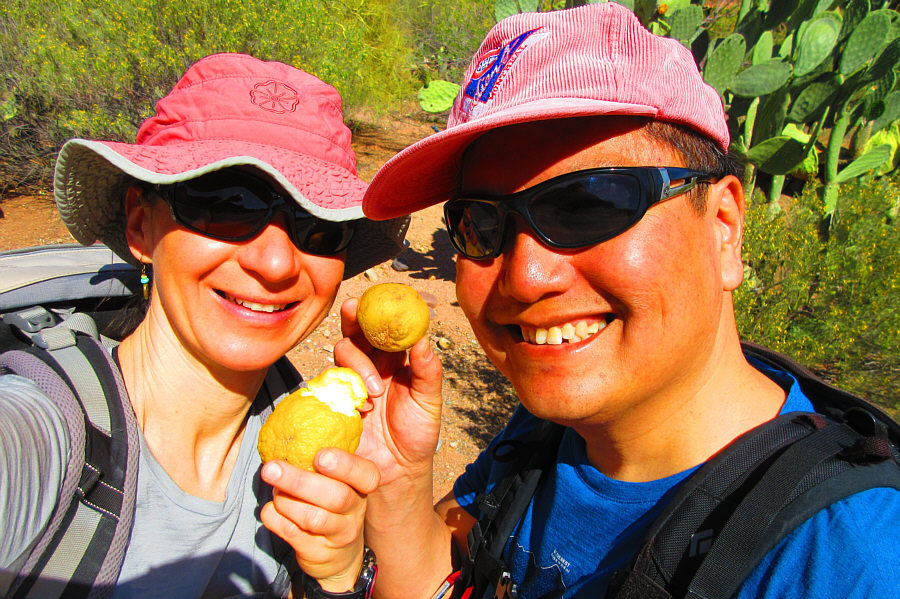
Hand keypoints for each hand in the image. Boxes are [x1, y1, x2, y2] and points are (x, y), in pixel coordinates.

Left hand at [259, 449, 378, 591]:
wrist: (337, 554)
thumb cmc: (330, 502)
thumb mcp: (337, 480)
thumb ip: (324, 456)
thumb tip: (293, 417)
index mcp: (361, 486)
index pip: (366, 475)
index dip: (345, 465)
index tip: (320, 456)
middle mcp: (355, 509)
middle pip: (335, 496)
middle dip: (299, 481)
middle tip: (271, 467)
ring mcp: (339, 533)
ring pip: (312, 517)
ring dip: (285, 501)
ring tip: (274, 491)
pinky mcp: (319, 552)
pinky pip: (293, 534)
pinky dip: (275, 519)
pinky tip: (270, 510)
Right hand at [334, 297, 443, 487]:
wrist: (396, 473)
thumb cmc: (417, 436)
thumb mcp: (429, 403)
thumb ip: (428, 371)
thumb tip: (425, 339)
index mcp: (396, 360)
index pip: (387, 327)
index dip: (382, 311)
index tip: (383, 299)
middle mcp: (371, 365)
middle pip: (358, 331)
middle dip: (354, 317)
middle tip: (353, 310)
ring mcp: (351, 382)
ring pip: (343, 353)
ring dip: (356, 362)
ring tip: (374, 390)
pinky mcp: (335, 401)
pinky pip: (329, 383)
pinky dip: (342, 386)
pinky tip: (358, 404)